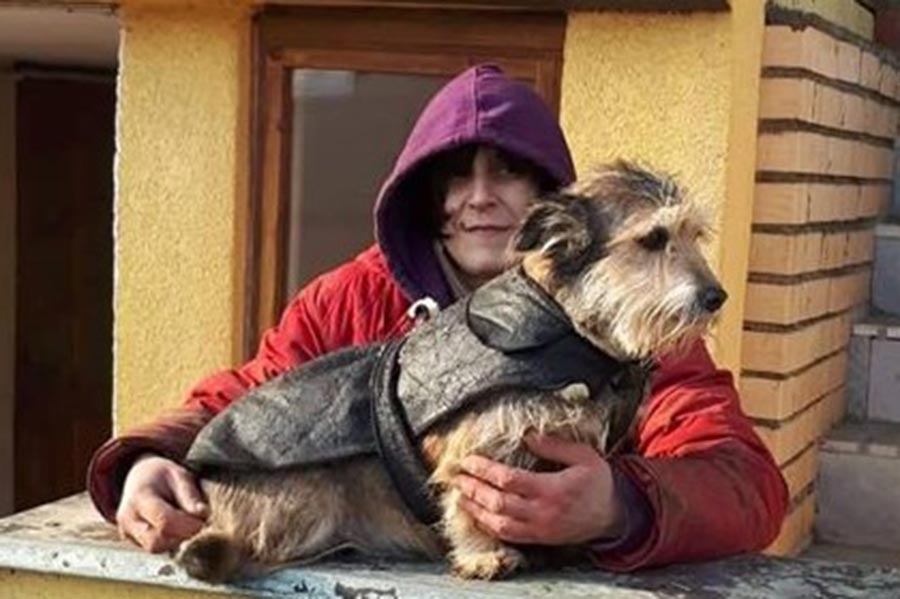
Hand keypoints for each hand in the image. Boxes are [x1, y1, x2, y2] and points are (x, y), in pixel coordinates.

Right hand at [116, 454, 207, 551]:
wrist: (139, 477)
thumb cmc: (161, 475)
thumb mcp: (179, 475)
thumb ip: (190, 495)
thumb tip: (202, 514)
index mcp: (139, 498)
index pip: (164, 522)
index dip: (188, 526)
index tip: (203, 521)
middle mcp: (127, 519)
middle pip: (157, 542)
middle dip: (182, 535)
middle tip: (196, 522)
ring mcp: (126, 532)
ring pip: (156, 548)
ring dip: (177, 539)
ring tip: (184, 522)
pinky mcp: (132, 541)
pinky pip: (154, 548)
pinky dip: (170, 541)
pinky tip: (176, 527)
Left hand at [452, 434, 623, 544]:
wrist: (613, 515)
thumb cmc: (597, 482)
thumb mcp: (584, 456)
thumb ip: (555, 446)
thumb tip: (528, 436)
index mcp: (552, 489)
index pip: (509, 480)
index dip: (484, 470)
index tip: (469, 460)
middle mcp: (542, 512)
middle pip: (498, 502)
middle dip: (473, 488)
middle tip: (457, 476)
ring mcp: (539, 529)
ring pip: (498, 523)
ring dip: (475, 509)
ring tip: (459, 495)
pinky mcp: (539, 538)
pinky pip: (508, 536)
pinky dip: (488, 526)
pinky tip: (477, 514)